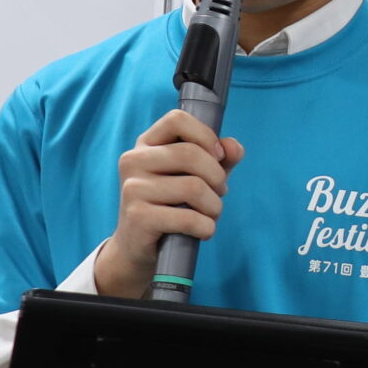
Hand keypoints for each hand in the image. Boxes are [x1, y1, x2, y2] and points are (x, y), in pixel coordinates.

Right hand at [92, 110, 245, 298]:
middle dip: (217, 178)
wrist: (138, 247)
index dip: (205, 135)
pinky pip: (188, 218)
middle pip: (191, 154)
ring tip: (210, 214)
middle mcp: (133, 161)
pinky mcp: (137, 217)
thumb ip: (219, 159)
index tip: (218, 156)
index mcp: (146, 144)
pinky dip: (206, 227)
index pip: (177, 120)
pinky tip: (203, 231)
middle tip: (218, 193)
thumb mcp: (196, 177)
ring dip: (214, 207)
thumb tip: (234, 148)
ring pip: (193, 187)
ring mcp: (132, 188)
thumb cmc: (170, 206)